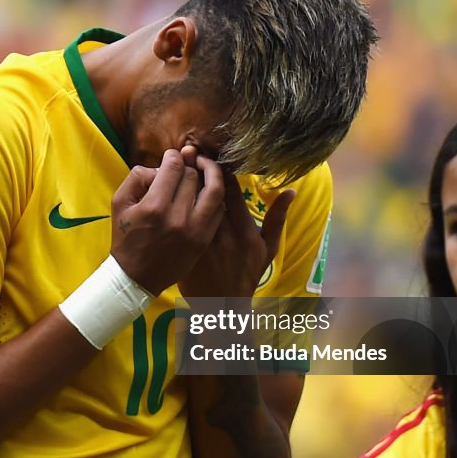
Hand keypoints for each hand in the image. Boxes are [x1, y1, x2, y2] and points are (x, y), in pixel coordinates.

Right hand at [109, 149, 224, 294]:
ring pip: (215, 190)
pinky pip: (218, 210)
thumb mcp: (120, 203)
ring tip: (207, 168)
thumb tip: (160, 167)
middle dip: (190, 165)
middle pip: (193, 176)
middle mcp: (177, 217)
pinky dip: (216, 196)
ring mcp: (194, 230)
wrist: (137, 277)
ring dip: (212, 174)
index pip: (174, 167)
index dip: (174, 156)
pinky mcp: (204, 240)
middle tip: (186, 163)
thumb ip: (137, 177)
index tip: (172, 156)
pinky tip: (210, 191)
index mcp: (154, 207)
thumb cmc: (126, 238)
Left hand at [177, 157, 294, 302]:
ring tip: (176, 164)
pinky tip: (165, 191)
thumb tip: (291, 191)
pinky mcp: (183, 251)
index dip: (220, 170)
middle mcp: (223, 237)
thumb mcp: (268, 250)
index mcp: (244, 232)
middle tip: (189, 151)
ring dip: (182, 183)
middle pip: (207, 195)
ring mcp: (201, 245)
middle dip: (198, 169)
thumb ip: (277, 219)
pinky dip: (170, 205)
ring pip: (189, 207)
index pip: (231, 192)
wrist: (221, 306)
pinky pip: (175, 223)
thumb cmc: (247, 275)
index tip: (211, 154)